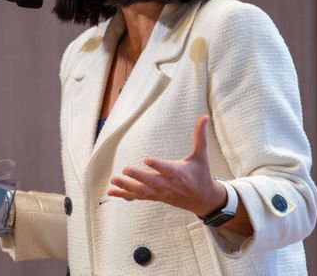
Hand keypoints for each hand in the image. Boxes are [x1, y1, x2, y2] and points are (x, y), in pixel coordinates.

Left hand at [108, 115, 226, 216]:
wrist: (204, 200)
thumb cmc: (202, 174)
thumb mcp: (202, 155)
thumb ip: (201, 136)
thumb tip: (205, 116)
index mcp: (180, 173)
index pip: (168, 169)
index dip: (158, 165)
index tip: (146, 159)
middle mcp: (169, 184)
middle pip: (152, 181)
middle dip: (138, 176)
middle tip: (124, 169)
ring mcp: (161, 192)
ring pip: (142, 191)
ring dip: (127, 186)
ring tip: (113, 180)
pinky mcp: (156, 197)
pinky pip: (138, 197)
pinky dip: (124, 195)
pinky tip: (111, 192)